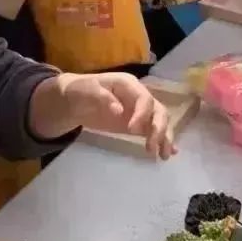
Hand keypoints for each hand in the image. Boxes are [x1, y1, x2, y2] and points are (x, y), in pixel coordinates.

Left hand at [38, 73, 175, 158]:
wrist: (73, 100)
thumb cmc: (79, 92)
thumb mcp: (86, 91)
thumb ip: (102, 98)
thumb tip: (119, 111)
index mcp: (128, 84)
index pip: (144, 98)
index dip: (142, 114)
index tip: (132, 131)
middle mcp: (139, 96)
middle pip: (158, 110)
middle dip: (159, 128)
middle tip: (151, 148)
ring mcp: (139, 110)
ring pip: (159, 121)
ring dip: (164, 137)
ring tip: (164, 156)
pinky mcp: (136, 123)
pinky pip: (152, 131)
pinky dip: (162, 140)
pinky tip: (168, 152)